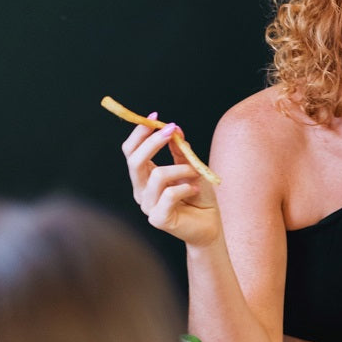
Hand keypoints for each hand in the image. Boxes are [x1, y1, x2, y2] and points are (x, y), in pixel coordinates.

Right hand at [122, 117, 220, 246]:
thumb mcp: (190, 167)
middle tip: (172, 131)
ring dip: (181, 169)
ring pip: (157, 176)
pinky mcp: (158, 219)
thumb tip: (174, 128)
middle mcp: (141, 191)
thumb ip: (180, 150)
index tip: (155, 116)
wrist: (210, 224)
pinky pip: (169, 195)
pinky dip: (186, 188)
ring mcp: (148, 206)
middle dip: (153, 142)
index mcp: (144, 177)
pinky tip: (195, 190)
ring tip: (196, 173)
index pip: (131, 151)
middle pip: (135, 161)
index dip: (139, 133)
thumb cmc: (198, 196)